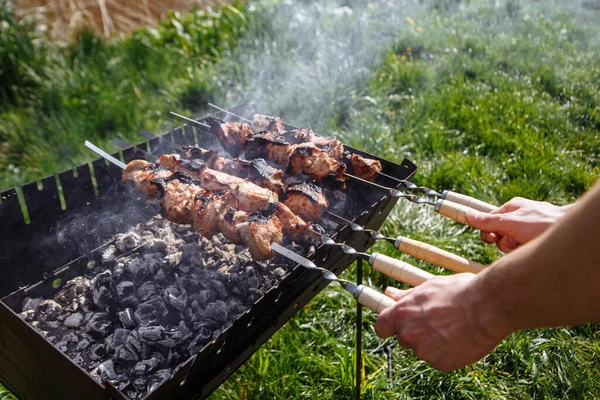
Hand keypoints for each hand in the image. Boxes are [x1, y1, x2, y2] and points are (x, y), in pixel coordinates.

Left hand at [374, 274, 508, 371]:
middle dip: (415, 332)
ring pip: (423, 349)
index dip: (389, 325)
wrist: (487, 307)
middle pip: (403, 338)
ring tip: (453, 327)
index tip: (397, 324)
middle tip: (436, 321)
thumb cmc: (459, 291)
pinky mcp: (441, 364)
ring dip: (432, 342)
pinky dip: (447, 352)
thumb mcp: (429, 286)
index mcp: (402, 314)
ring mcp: (424, 352)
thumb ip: (406, 295)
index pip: (381, 327)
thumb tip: (390, 293)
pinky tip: (460, 339)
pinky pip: (439, 359)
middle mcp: (408, 335)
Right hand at [465, 197, 570, 252]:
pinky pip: (519, 250)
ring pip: (509, 245)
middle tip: (514, 241)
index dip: (488, 231)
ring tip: (527, 244)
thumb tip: (466, 214)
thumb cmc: (542, 224)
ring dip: (514, 248)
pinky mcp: (534, 242)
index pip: (488, 221)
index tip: (494, 237)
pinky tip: (532, 248)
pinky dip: (523, 252)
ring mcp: (527, 231)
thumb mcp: (510, 222)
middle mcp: (519, 218)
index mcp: (512, 208)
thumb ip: (487, 221)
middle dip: (504, 241)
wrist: (571, 235)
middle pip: (498, 235)